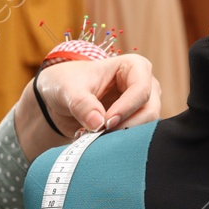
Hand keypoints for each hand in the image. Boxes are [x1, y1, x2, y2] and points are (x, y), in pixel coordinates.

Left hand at [15, 54, 161, 159]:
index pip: (141, 90)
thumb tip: (98, 124)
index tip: (106, 123)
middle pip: (149, 111)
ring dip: (120, 136)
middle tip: (99, 135)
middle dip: (125, 126)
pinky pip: (134, 138)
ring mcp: (142, 106)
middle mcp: (145, 85)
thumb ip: (82, 104)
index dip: (125, 108)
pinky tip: (96, 140)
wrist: (59, 98)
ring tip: (92, 136)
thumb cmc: (67, 83)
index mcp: (134, 66)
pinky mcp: (135, 123)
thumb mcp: (68, 89)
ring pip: (145, 128)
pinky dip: (116, 142)